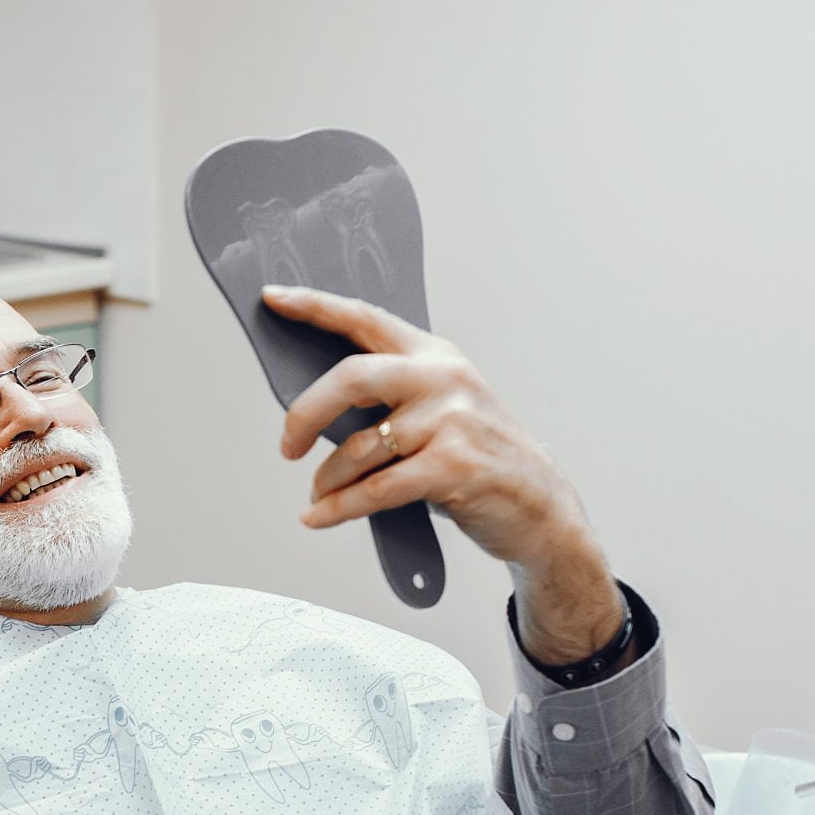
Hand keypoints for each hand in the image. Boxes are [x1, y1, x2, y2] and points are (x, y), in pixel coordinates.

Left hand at [262, 285, 623, 664]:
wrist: (541, 508)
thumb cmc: (482, 459)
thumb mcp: (444, 409)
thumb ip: (393, 397)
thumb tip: (316, 408)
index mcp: (436, 356)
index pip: (366, 318)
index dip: (314, 306)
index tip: (273, 298)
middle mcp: (444, 379)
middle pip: (351, 378)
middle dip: (305, 412)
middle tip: (286, 445)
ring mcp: (452, 422)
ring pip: (359, 447)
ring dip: (328, 479)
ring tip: (321, 494)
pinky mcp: (453, 467)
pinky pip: (375, 489)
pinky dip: (339, 507)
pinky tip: (320, 516)